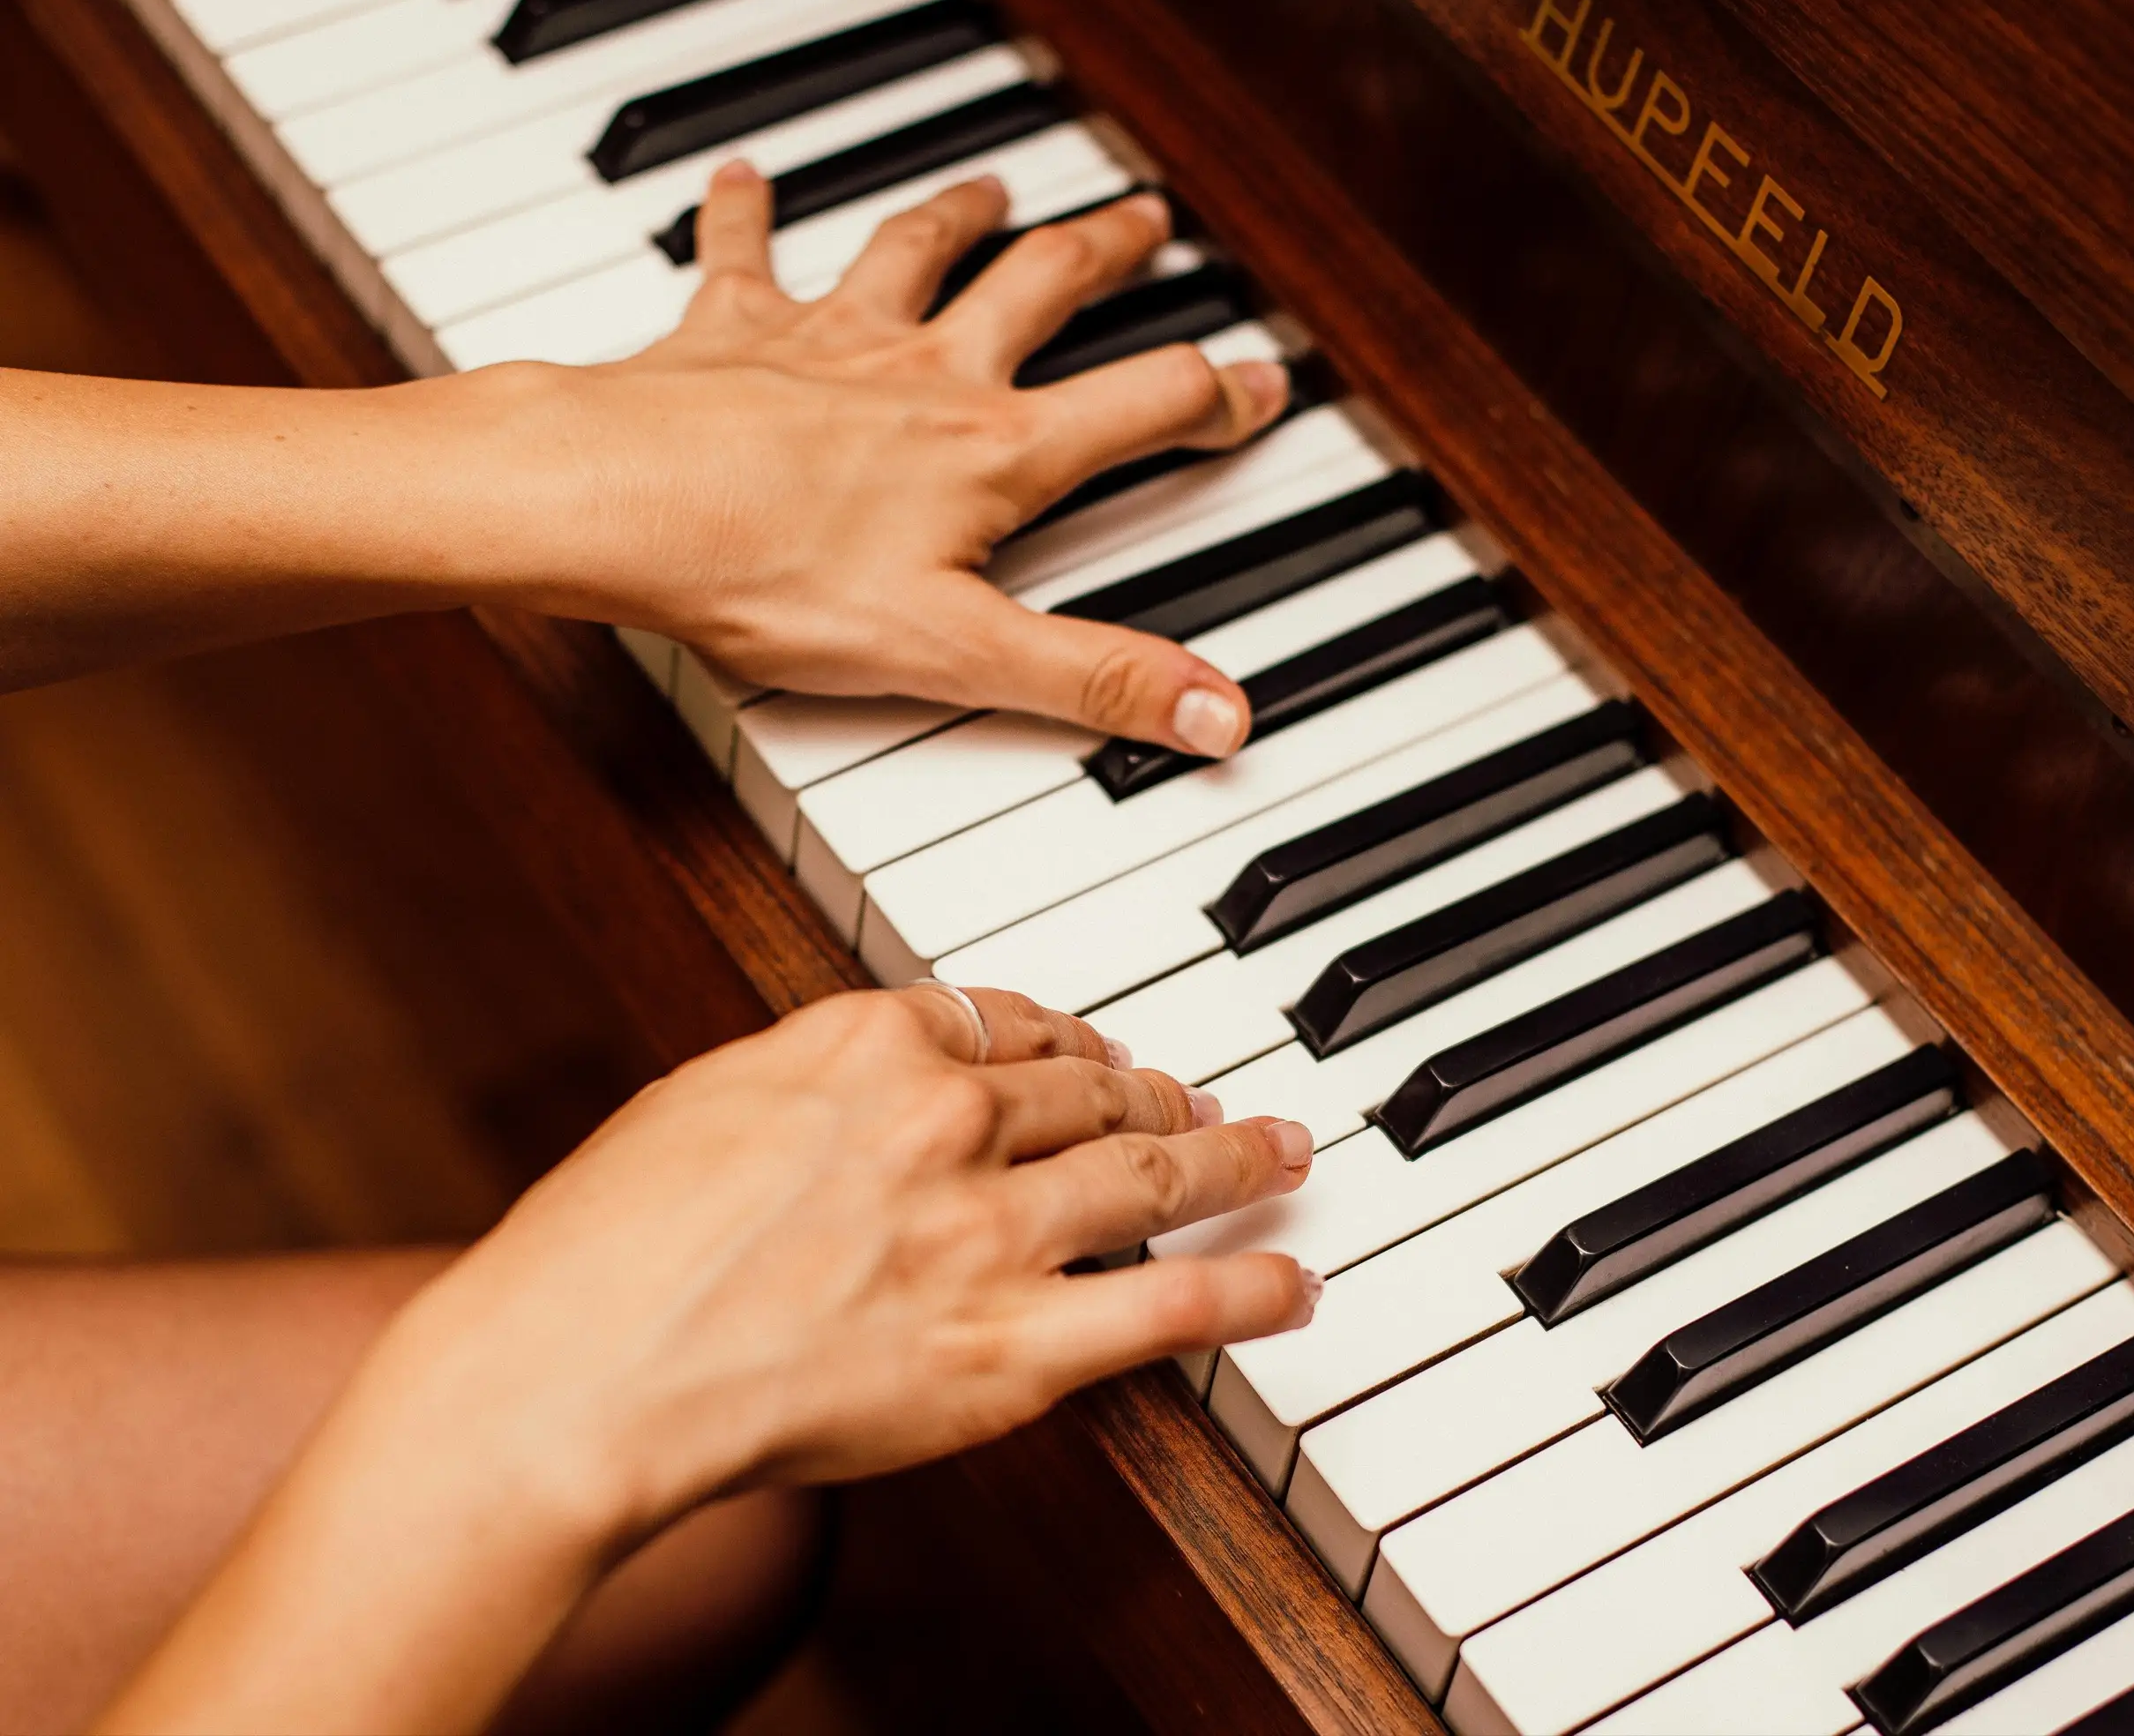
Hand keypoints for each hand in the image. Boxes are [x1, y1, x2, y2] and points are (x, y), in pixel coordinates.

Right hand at [98, 986, 1317, 1733]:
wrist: (576, 1375)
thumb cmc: (601, 1253)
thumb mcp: (702, 1107)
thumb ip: (810, 1082)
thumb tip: (862, 1084)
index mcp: (869, 1044)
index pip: (1008, 1021)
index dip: (1067, 1039)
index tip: (1090, 1050)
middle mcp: (950, 1120)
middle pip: (1096, 1089)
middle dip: (1164, 1089)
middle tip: (1206, 1096)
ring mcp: (992, 1233)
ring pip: (1157, 1173)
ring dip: (1237, 1158)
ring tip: (1283, 1151)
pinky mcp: (1013, 1347)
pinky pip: (1173, 1309)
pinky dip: (1251, 1289)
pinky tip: (1294, 1278)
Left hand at [529, 169, 1291, 758]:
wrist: (610, 504)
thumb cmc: (766, 574)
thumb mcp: (956, 653)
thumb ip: (1092, 678)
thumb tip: (1216, 714)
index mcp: (992, 452)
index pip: (1140, 408)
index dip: (1215, 397)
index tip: (1259, 383)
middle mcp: (924, 374)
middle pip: (1041, 288)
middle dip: (1107, 254)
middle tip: (1146, 222)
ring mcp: (830, 339)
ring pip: (917, 253)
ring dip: (963, 215)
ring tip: (994, 190)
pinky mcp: (733, 330)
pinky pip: (744, 251)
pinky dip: (746, 210)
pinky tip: (744, 177)